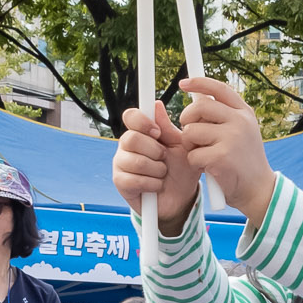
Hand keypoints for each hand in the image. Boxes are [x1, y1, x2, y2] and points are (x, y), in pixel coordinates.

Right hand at [113, 103, 201, 233]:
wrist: (182, 198)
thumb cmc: (181, 169)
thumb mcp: (180, 147)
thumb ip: (167, 128)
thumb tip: (156, 105)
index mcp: (141, 132)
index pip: (130, 116)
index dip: (143, 122)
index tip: (157, 133)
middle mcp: (127, 145)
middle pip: (131, 138)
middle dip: (155, 151)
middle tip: (164, 158)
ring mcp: (121, 163)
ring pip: (135, 161)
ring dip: (156, 170)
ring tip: (162, 174)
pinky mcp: (120, 182)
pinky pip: (134, 180)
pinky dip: (152, 184)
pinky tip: (156, 185)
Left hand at [172, 75, 274, 221]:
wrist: (258, 189)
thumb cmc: (243, 160)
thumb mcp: (241, 132)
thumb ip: (224, 116)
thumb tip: (197, 98)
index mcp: (244, 113)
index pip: (219, 89)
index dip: (199, 83)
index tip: (183, 83)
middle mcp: (240, 122)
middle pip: (199, 107)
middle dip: (187, 119)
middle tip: (191, 133)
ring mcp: (232, 138)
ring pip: (191, 132)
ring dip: (190, 145)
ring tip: (204, 153)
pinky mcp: (221, 157)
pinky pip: (192, 154)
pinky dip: (195, 163)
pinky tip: (208, 168)